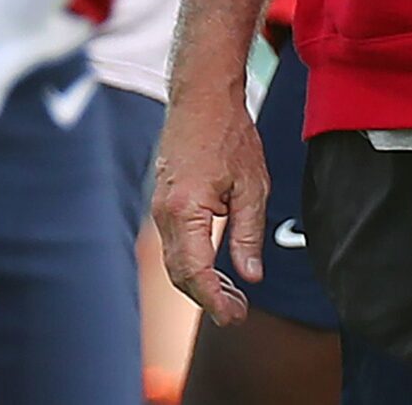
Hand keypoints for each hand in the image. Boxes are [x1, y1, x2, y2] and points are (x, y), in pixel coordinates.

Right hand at [151, 83, 268, 325]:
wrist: (202, 96)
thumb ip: (248, 234)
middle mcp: (165, 212)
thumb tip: (249, 274)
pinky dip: (193, 262)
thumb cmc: (228, 133)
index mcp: (186, 210)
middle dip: (207, 298)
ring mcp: (160, 206)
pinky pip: (174, 243)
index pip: (196, 273)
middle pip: (180, 274)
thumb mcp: (252, 186)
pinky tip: (216, 267)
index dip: (215, 300)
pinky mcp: (163, 200)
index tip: (235, 315)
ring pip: (175, 260)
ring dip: (200, 283)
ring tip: (232, 294)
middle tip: (236, 312)